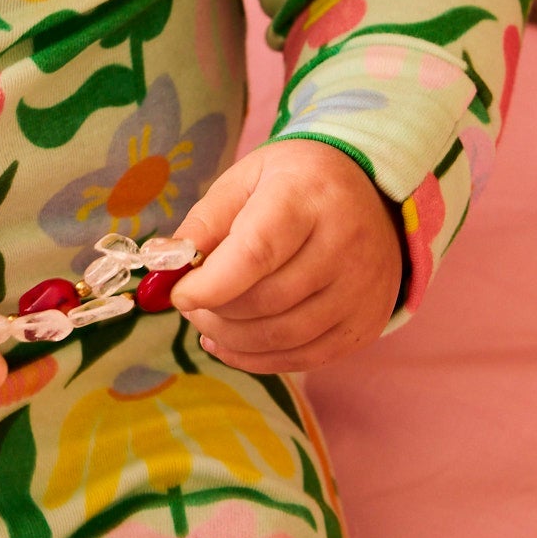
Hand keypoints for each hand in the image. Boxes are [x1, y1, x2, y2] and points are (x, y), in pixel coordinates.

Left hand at [170, 140, 401, 372]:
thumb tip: (164, 264)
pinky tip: (230, 342)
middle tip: (190, 303)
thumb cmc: (297, 184)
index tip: (178, 293)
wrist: (372, 195)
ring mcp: (361, 290)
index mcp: (308, 198)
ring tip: (207, 320)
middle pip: (266, 301)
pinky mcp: (364, 324)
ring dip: (231, 337)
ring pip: (282, 336)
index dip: (210, 284)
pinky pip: (303, 358)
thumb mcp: (247, 179)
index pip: (256, 253)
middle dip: (214, 311)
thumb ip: (205, 221)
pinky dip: (257, 358)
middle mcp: (345, 245)